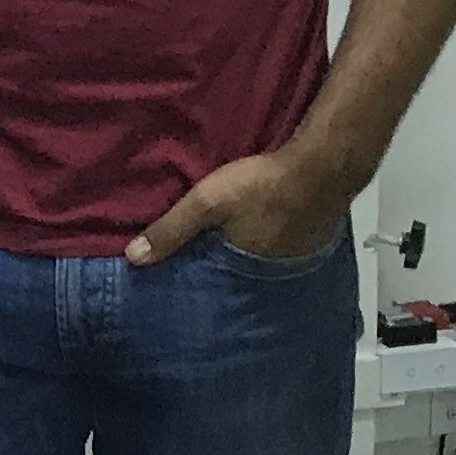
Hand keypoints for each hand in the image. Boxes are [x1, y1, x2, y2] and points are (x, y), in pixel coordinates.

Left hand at [127, 148, 350, 268]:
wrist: (321, 167)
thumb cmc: (262, 185)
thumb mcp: (207, 203)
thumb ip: (171, 230)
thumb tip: (135, 258)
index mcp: (240, 269)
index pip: (210, 287)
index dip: (194, 283)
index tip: (176, 286)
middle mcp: (268, 273)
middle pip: (235, 276)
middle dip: (218, 272)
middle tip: (201, 266)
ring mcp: (291, 259)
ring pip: (257, 263)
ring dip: (242, 258)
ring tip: (225, 250)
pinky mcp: (307, 241)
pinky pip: (279, 249)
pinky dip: (266, 244)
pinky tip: (259, 232)